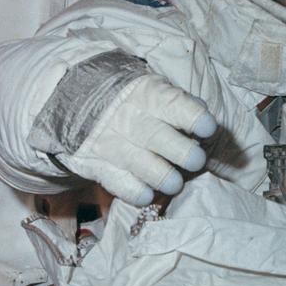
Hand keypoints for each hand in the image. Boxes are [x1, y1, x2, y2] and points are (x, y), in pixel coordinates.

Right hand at [60, 74, 217, 205]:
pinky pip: (116, 182)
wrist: (78, 99)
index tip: (208, 128)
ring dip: (160, 176)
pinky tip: (147, 194)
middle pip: (156, 136)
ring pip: (137, 162)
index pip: (173, 104)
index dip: (192, 117)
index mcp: (148, 95)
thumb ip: (180, 106)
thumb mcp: (155, 91)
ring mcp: (110, 142)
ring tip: (175, 184)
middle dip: (181, 151)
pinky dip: (133, 191)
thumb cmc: (134, 101)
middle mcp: (128, 118)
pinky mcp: (96, 165)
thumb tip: (206, 124)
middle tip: (196, 161)